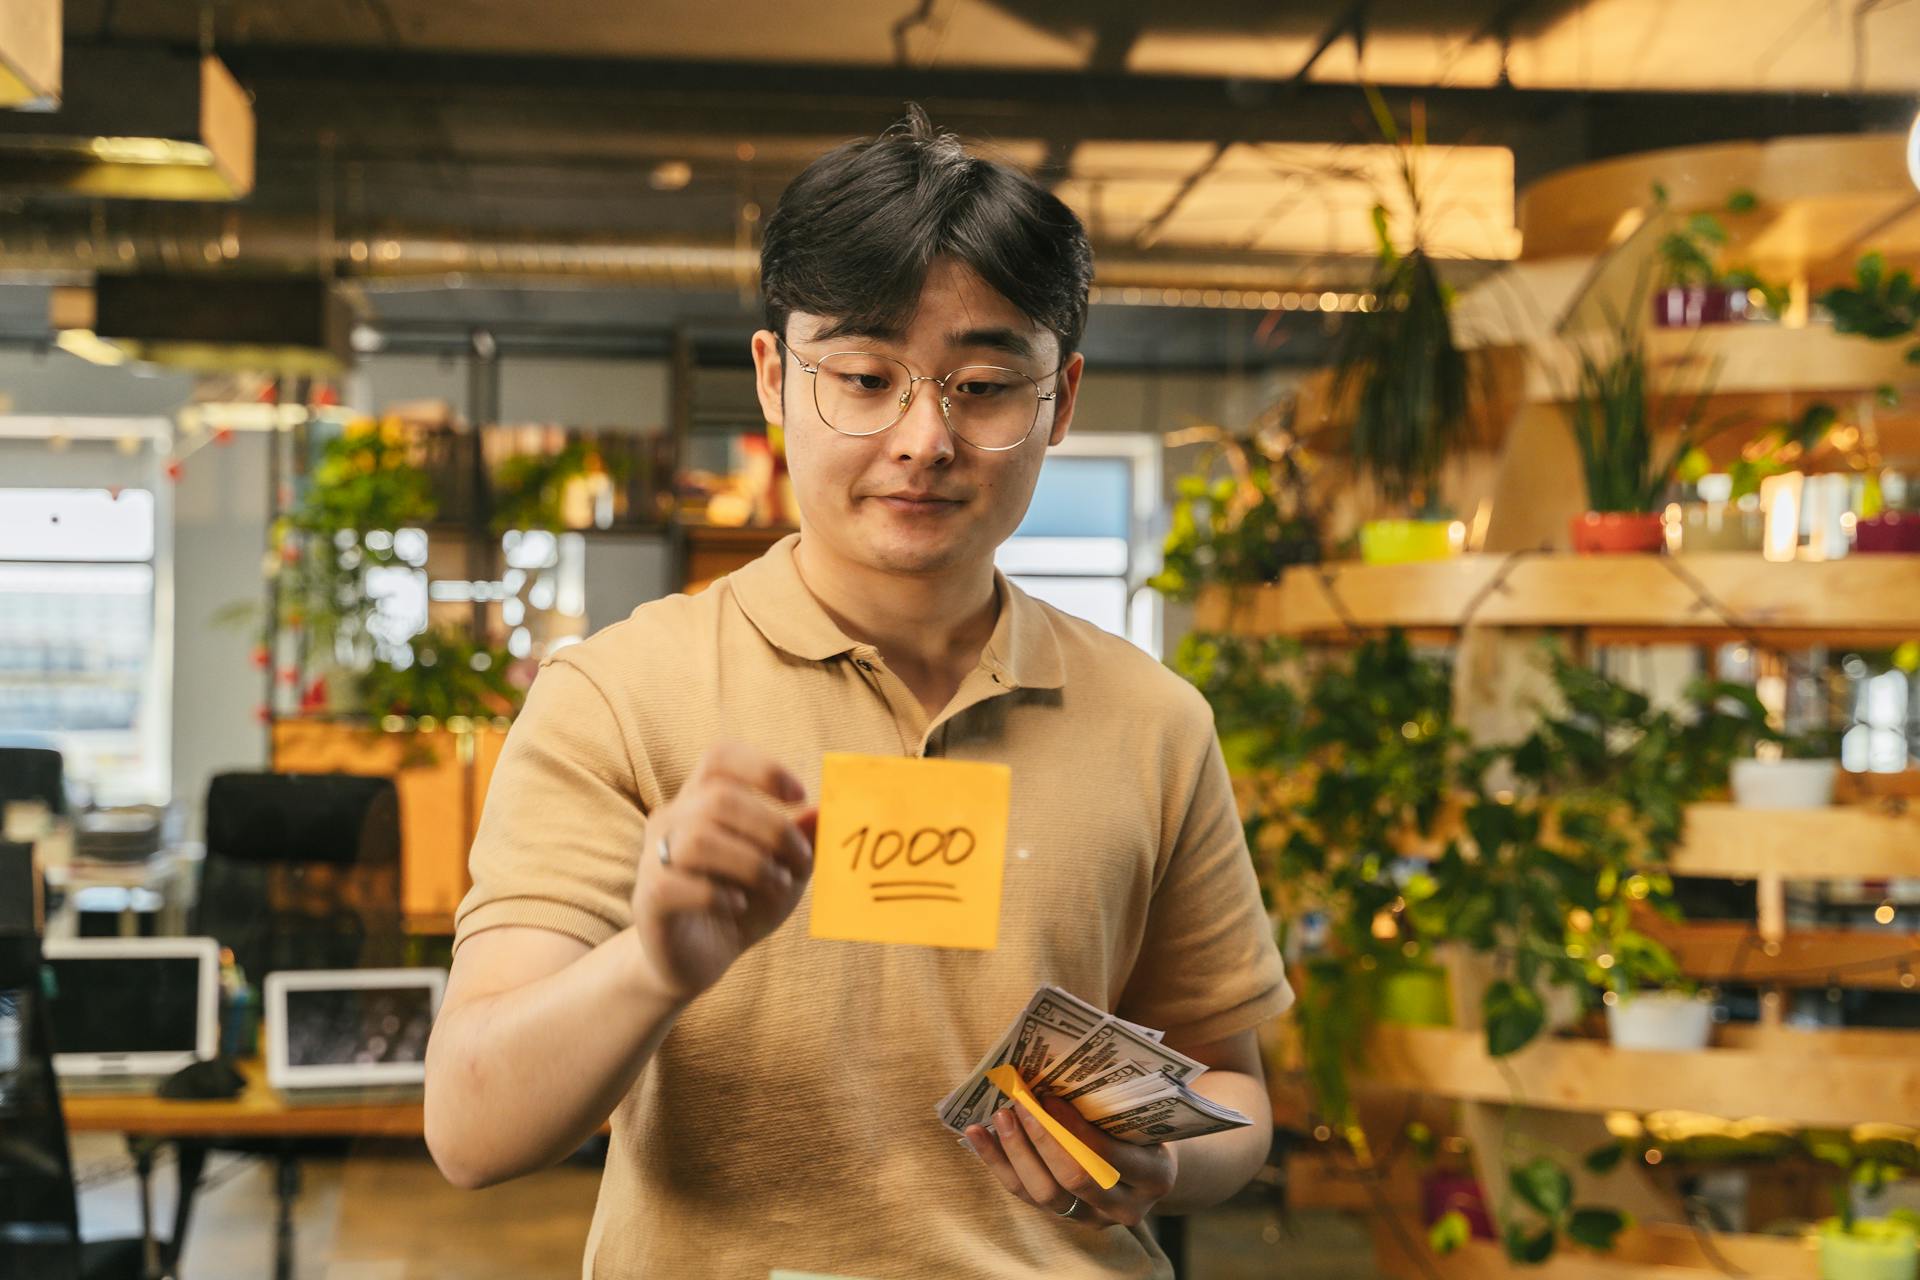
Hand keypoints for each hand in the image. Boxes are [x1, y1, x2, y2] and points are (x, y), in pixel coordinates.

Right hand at [630, 742, 815, 1000]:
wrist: (696, 961)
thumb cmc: (741, 904)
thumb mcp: (783, 872)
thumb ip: (803, 842)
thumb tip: (825, 812)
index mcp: (701, 801)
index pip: (719, 758)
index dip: (762, 768)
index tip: (801, 796)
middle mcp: (671, 820)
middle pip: (718, 799)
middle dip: (773, 829)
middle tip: (802, 862)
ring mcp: (653, 857)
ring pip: (698, 839)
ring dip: (751, 863)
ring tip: (777, 886)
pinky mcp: (648, 898)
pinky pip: (676, 883)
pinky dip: (716, 894)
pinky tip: (737, 906)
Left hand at [964, 1095, 1177, 1228]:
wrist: (1147, 1172)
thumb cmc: (1143, 1130)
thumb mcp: (1143, 1118)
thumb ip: (1115, 1103)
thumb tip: (1061, 1070)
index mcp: (1153, 1176)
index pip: (1106, 1155)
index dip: (1073, 1128)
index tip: (1048, 1096)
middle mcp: (1124, 1207)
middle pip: (1073, 1180)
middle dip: (1041, 1139)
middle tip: (1019, 1103)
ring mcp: (1091, 1218)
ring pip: (1044, 1194)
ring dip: (1015, 1152)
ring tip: (998, 1116)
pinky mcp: (1062, 1218)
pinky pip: (1024, 1194)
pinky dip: (998, 1164)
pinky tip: (977, 1135)